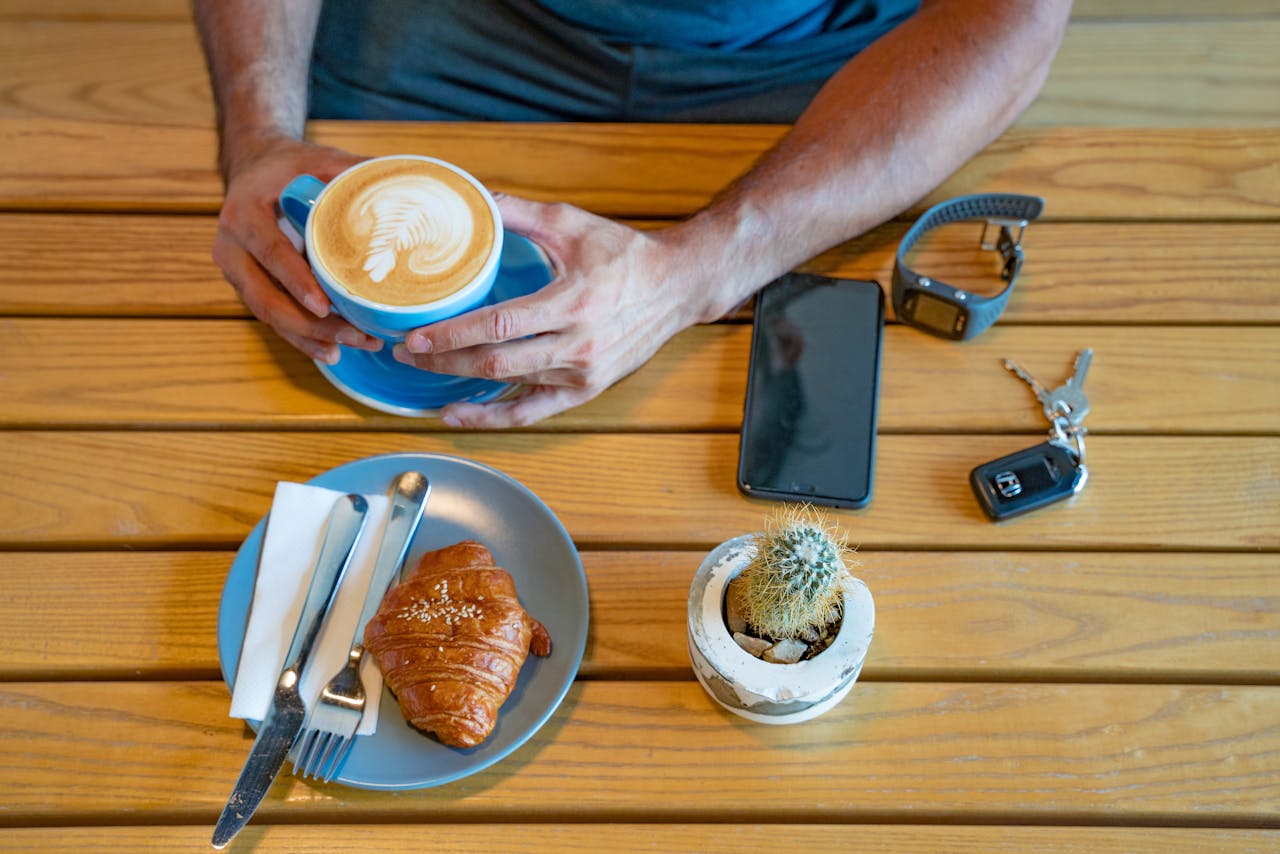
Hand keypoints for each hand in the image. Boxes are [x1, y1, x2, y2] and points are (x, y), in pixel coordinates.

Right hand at [211, 137, 382, 362]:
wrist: (254, 167)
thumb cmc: (290, 165)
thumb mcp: (319, 159)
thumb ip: (354, 171)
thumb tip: (404, 183)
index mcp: (244, 213)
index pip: (270, 252)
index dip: (296, 280)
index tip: (324, 304)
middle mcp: (231, 247)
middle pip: (266, 297)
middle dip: (311, 323)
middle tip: (354, 335)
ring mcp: (236, 271)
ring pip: (268, 315)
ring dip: (310, 337)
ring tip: (351, 347)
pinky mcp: (247, 286)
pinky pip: (272, 318)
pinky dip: (301, 337)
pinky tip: (331, 351)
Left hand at [393, 194, 724, 426]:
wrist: (676, 286)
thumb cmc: (625, 253)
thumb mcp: (572, 223)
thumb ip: (518, 212)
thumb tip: (471, 199)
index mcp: (573, 301)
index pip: (501, 325)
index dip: (454, 334)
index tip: (417, 335)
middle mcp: (578, 344)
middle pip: (498, 362)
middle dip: (445, 361)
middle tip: (406, 352)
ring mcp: (583, 372)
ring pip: (511, 387)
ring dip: (461, 384)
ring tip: (423, 372)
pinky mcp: (587, 389)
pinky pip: (533, 412)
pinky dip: (493, 417)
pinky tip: (458, 413)